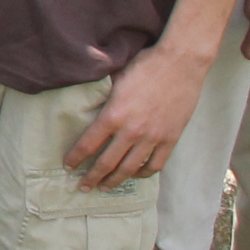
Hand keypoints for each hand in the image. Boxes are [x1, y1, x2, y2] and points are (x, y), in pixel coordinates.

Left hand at [64, 42, 207, 190]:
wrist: (181, 62)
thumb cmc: (145, 66)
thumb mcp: (115, 80)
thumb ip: (103, 98)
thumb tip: (88, 107)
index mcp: (113, 115)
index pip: (88, 144)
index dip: (75, 158)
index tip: (68, 166)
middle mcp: (132, 131)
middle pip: (107, 163)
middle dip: (92, 177)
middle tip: (83, 186)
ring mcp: (153, 137)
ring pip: (130, 169)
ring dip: (115, 180)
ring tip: (105, 187)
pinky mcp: (171, 138)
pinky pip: (155, 164)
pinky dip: (143, 173)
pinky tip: (135, 174)